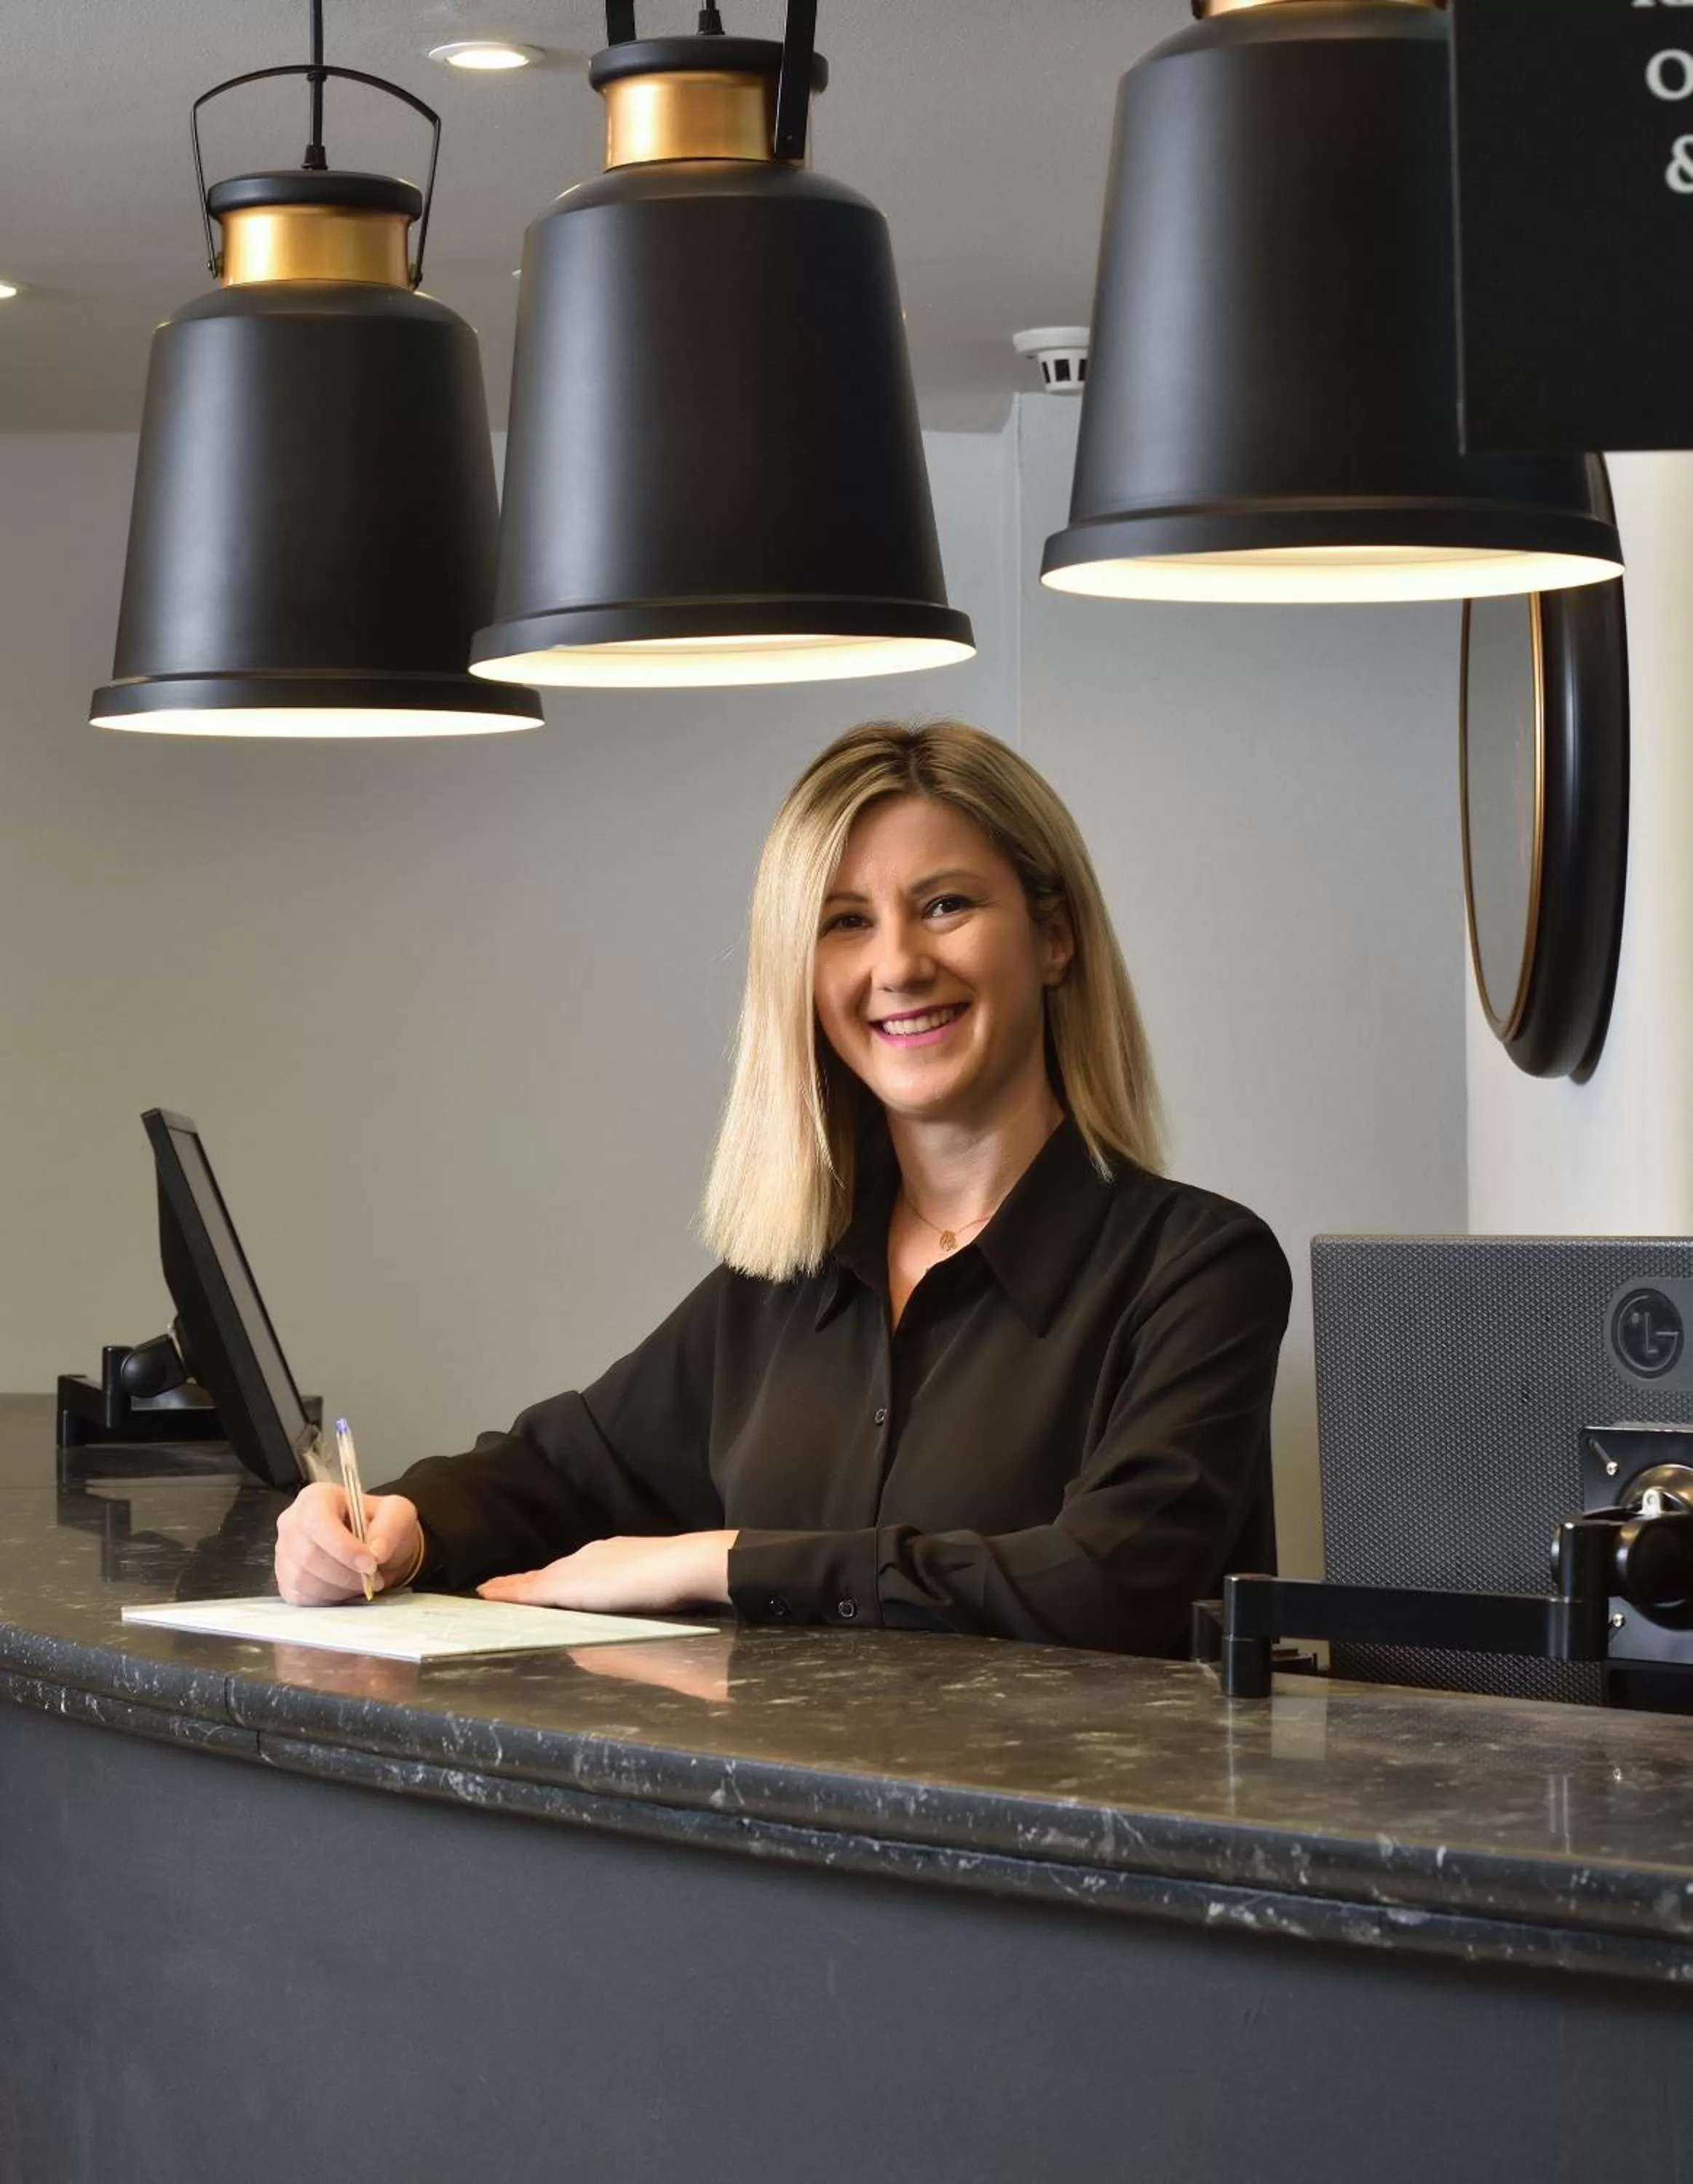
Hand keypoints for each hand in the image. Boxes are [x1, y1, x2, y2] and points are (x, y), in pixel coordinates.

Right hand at [274, 1483, 421, 1604]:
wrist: (375, 1550)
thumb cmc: (380, 1527)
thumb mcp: (398, 1514)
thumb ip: (391, 1525)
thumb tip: (376, 1551)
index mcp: (316, 1498)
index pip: (316, 1521)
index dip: (342, 1546)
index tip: (370, 1563)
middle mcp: (291, 1522)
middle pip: (308, 1555)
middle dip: (345, 1573)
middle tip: (373, 1578)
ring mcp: (284, 1553)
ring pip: (302, 1579)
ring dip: (338, 1589)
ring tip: (361, 1583)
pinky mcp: (285, 1579)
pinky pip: (299, 1597)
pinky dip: (327, 1599)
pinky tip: (344, 1590)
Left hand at [477, 1531, 737, 1613]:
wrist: (681, 1566)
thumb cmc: (679, 1576)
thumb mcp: (655, 1585)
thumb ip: (640, 1590)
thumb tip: (640, 1601)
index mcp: (611, 1555)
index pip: (573, 1569)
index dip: (552, 1577)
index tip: (536, 1581)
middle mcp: (589, 1556)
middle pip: (549, 1571)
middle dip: (526, 1580)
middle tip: (497, 1586)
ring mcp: (576, 1570)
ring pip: (535, 1580)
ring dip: (512, 1586)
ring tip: (488, 1591)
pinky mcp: (566, 1588)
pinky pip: (529, 1592)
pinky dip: (508, 1594)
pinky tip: (489, 1596)